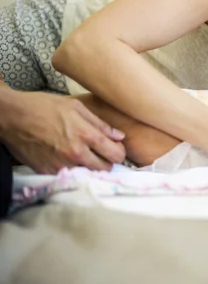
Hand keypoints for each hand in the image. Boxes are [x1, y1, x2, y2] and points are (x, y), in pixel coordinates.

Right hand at [0, 90, 126, 173]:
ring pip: (89, 175)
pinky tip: (67, 159)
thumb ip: (100, 124)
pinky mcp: (48, 171)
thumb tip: (119, 136)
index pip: (116, 154)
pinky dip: (73, 170)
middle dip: (106, 161)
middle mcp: (76, 154)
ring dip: (90, 167)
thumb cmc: (44, 107)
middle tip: (99, 152)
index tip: (114, 147)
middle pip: (106, 168)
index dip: (119, 151)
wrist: (12, 116)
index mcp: (86, 135)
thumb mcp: (76, 107)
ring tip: (83, 155)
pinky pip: (69, 176)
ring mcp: (62, 165)